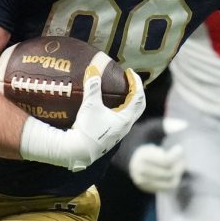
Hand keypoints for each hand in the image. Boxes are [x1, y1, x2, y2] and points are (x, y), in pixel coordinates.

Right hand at [20, 57, 146, 171]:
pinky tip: (114, 106)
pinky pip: (124, 119)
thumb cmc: (87, 129)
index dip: (135, 82)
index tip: (129, 72)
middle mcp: (126, 126)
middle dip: (137, 92)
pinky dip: (124, 109)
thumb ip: (92, 87)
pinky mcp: (113, 136)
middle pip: (139, 106)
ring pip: (132, 114)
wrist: (79, 151)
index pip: (138, 97)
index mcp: (126, 118)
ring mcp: (120, 132)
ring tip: (123, 91)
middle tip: (131, 80)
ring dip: (131, 101)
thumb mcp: (90, 105)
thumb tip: (93, 69)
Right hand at [126, 117, 185, 193]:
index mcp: (141, 156)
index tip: (180, 147)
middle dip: (181, 164)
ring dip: (179, 173)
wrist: (123, 152)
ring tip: (180, 163)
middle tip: (183, 156)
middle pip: (170, 172)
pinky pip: (166, 188)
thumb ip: (166, 125)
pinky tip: (174, 169)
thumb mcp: (150, 128)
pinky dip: (174, 179)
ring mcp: (143, 182)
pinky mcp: (146, 188)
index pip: (165, 161)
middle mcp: (141, 172)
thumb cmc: (140, 138)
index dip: (177, 155)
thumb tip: (185, 125)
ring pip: (170, 183)